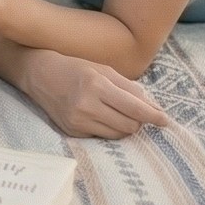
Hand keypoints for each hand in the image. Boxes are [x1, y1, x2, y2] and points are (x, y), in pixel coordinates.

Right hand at [23, 50, 168, 138]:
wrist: (39, 74)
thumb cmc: (75, 68)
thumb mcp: (103, 70)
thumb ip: (130, 88)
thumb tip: (154, 109)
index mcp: (96, 85)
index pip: (134, 108)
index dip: (153, 116)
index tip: (166, 121)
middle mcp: (86, 105)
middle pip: (129, 126)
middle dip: (138, 121)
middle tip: (133, 110)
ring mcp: (77, 121)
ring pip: (118, 135)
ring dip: (124, 126)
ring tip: (115, 112)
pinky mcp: (72, 132)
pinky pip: (102, 137)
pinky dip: (107, 128)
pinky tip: (97, 115)